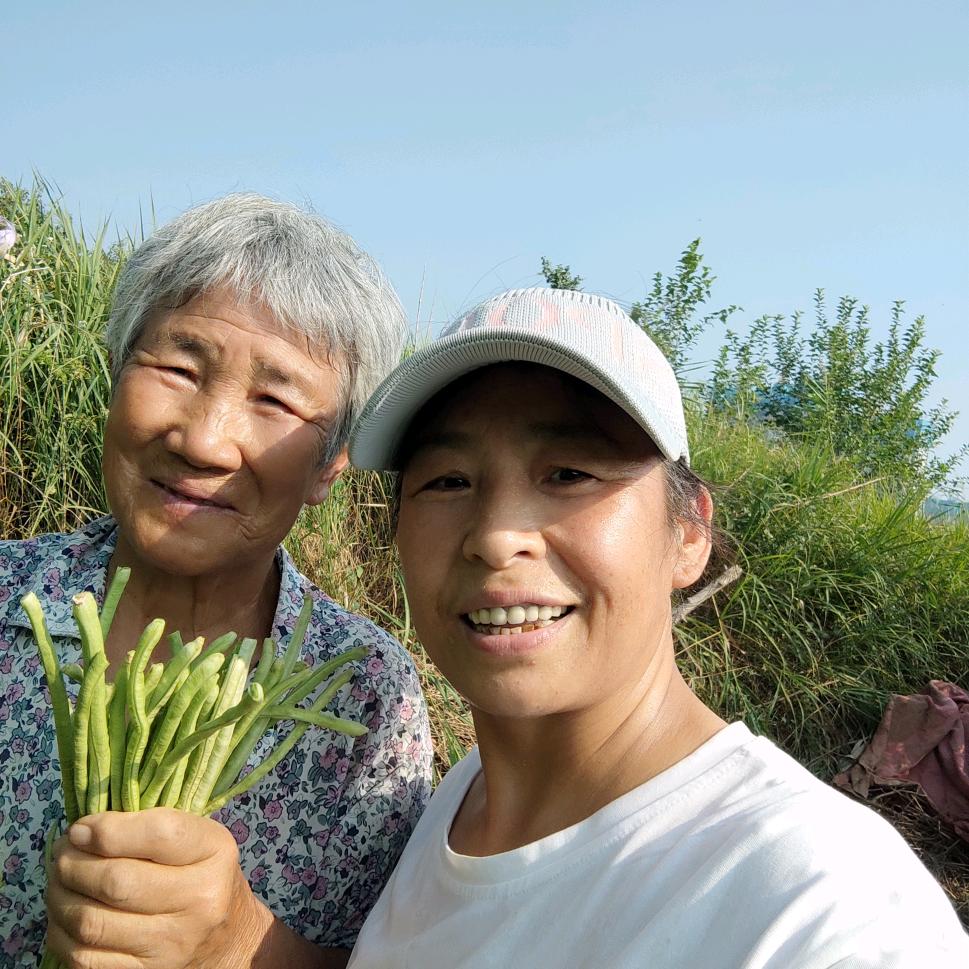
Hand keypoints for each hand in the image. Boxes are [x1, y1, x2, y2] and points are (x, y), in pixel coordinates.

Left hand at [46, 808, 273, 968]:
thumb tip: (80, 832)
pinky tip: (66, 913)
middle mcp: (199, 901)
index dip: (108, 829)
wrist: (228, 937)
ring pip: (93, 922)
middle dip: (74, 864)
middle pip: (118, 882)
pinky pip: (84, 958)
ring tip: (58, 880)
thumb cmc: (202, 874)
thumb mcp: (196, 838)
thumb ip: (149, 826)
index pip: (159, 834)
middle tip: (62, 853)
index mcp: (214, 854)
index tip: (81, 828)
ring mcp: (171, 945)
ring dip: (60, 897)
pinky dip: (62, 932)